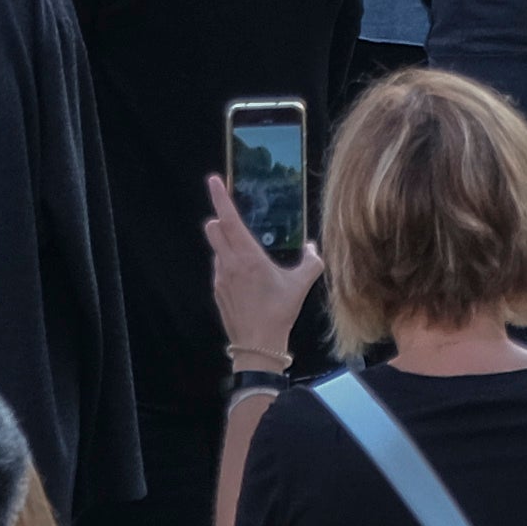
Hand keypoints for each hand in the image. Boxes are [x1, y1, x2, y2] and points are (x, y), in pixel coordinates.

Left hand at [202, 172, 324, 367]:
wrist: (258, 345)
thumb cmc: (279, 311)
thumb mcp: (300, 285)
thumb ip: (311, 262)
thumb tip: (313, 247)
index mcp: (248, 255)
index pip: (229, 219)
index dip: (220, 197)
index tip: (213, 180)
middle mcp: (229, 262)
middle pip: (213, 228)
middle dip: (219, 217)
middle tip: (231, 215)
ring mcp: (220, 277)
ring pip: (217, 248)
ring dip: (225, 243)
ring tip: (246, 254)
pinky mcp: (217, 290)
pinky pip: (219, 267)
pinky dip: (228, 263)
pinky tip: (245, 277)